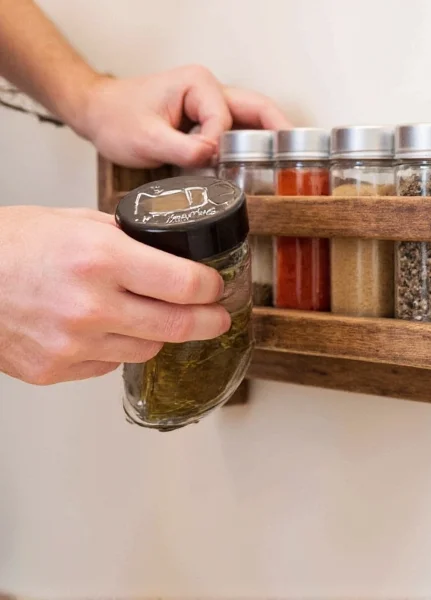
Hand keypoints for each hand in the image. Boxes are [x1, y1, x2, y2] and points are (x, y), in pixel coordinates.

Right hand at [0, 206, 231, 384]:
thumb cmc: (9, 244)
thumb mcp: (76, 222)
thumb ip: (128, 239)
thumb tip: (170, 253)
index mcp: (100, 259)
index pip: (185, 284)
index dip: (211, 287)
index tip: (216, 286)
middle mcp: (91, 305)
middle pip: (177, 325)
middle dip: (208, 321)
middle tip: (217, 317)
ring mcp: (73, 344)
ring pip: (148, 350)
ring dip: (160, 335)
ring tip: (151, 316)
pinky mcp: (56, 369)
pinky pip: (109, 365)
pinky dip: (116, 348)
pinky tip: (103, 328)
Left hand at [72, 65, 290, 168]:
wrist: (99, 115)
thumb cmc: (117, 118)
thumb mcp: (145, 138)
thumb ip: (181, 147)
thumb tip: (214, 154)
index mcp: (199, 84)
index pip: (226, 118)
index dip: (222, 144)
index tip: (208, 161)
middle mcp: (211, 90)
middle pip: (259, 110)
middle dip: (281, 132)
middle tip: (303, 156)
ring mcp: (213, 103)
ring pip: (254, 120)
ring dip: (270, 139)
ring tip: (289, 163)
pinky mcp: (209, 119)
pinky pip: (240, 131)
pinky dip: (254, 146)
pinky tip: (263, 165)